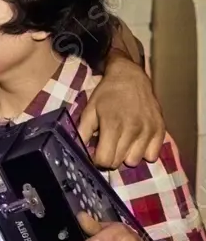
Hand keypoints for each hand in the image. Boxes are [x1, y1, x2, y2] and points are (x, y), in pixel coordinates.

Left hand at [79, 54, 164, 168]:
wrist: (130, 77)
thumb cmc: (107, 94)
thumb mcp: (89, 109)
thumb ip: (83, 131)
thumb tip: (80, 150)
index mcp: (113, 125)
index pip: (105, 160)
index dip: (97, 160)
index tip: (96, 153)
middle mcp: (133, 130)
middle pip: (119, 162)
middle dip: (110, 157)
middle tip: (108, 145)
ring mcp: (149, 131)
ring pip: (135, 161)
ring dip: (126, 155)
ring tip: (122, 142)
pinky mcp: (161, 130)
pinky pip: (152, 156)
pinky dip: (144, 152)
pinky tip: (137, 141)